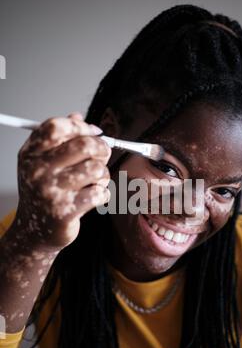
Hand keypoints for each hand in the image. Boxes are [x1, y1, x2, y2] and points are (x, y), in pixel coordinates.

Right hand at [14, 112, 110, 248]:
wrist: (34, 231)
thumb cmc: (43, 193)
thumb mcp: (42, 162)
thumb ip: (60, 138)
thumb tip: (77, 116)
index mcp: (31, 154)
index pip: (58, 127)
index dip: (82, 126)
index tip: (94, 132)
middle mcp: (38, 170)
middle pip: (84, 145)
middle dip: (101, 149)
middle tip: (101, 157)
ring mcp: (51, 191)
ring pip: (96, 169)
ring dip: (103, 176)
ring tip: (94, 182)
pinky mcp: (65, 211)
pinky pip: (99, 193)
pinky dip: (102, 194)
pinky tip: (92, 198)